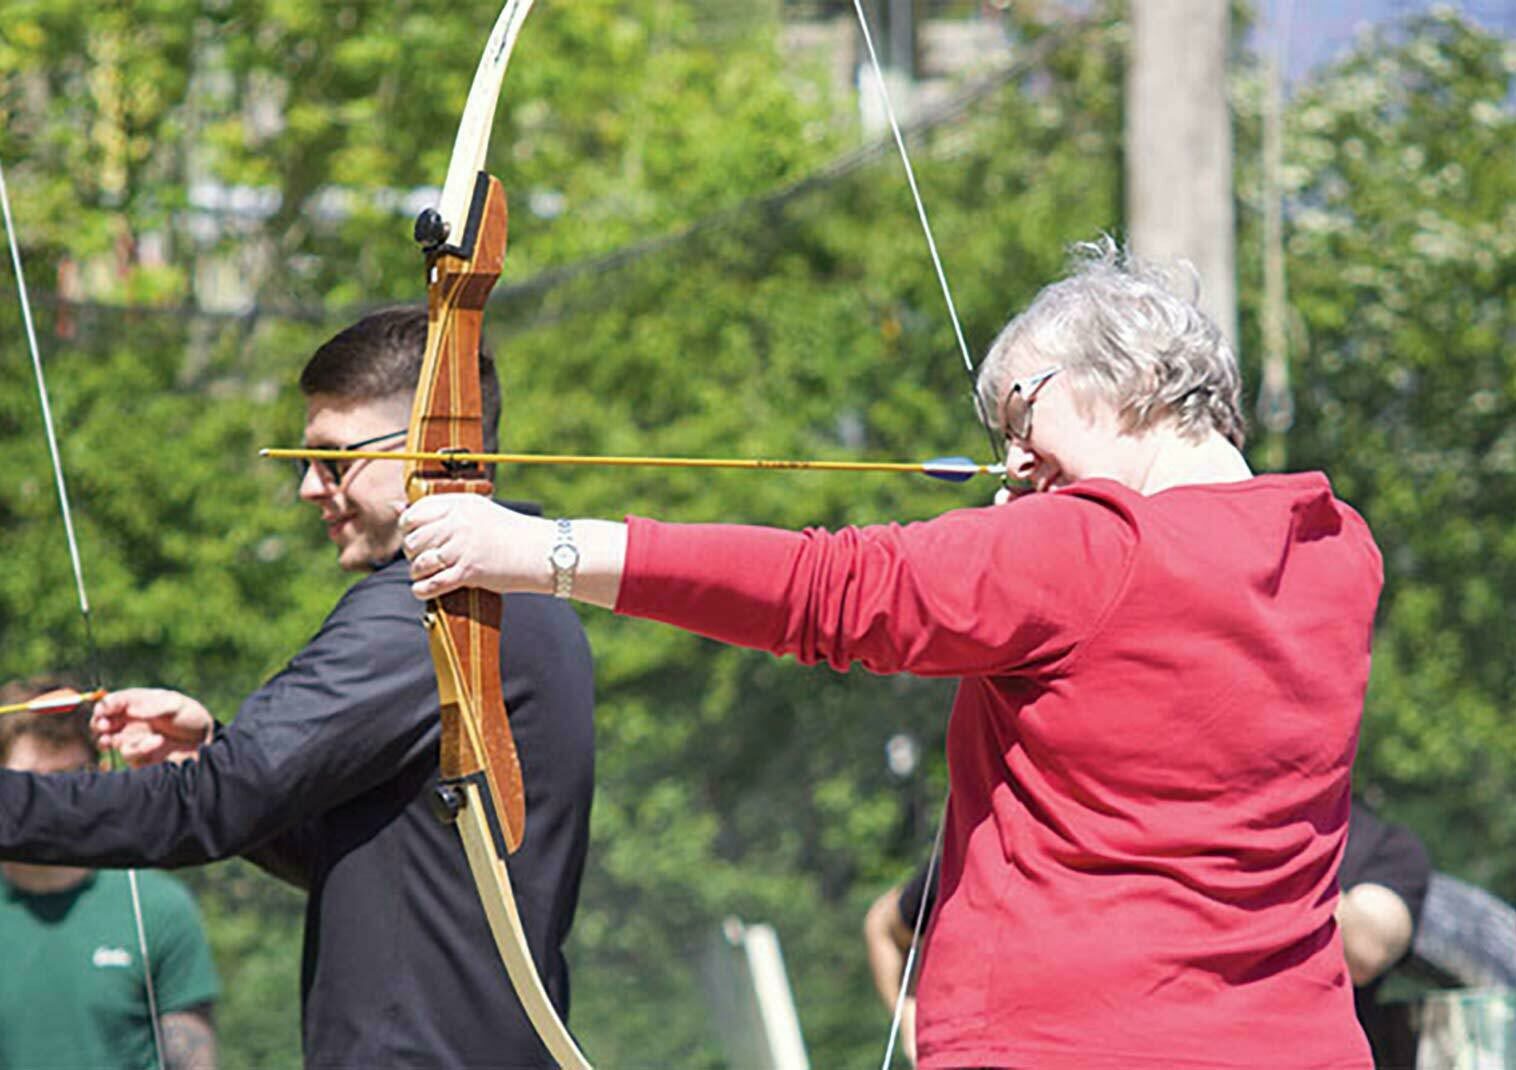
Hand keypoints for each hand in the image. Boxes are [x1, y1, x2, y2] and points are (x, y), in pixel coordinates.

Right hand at [92, 688, 214, 767]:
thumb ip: (152, 706)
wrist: (205, 743)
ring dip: (111, 738)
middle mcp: (131, 721)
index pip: (112, 702)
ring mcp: (133, 739)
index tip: (105, 710)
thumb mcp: (175, 705)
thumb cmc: (191, 717)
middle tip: (105, 725)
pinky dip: (139, 747)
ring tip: (116, 735)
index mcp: (137, 702)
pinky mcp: (139, 756)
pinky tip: (156, 741)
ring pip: (107, 740)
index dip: (105, 705)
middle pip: (101, 721)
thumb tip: (129, 708)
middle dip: (99, 723)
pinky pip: (128, 753)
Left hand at [400, 494, 548, 599]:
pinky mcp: (469, 571)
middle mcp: (458, 522)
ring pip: (420, 562)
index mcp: (460, 503)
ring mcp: (463, 546)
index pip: (416, 513)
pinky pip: (432, 583)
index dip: (409, 528)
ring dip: (418, 572)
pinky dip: (422, 590)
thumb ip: (443, 512)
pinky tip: (423, 591)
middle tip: (423, 559)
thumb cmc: (512, 534)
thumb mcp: (478, 512)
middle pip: (414, 539)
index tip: (415, 536)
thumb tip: (398, 508)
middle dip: (413, 552)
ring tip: (425, 575)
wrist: (543, 552)